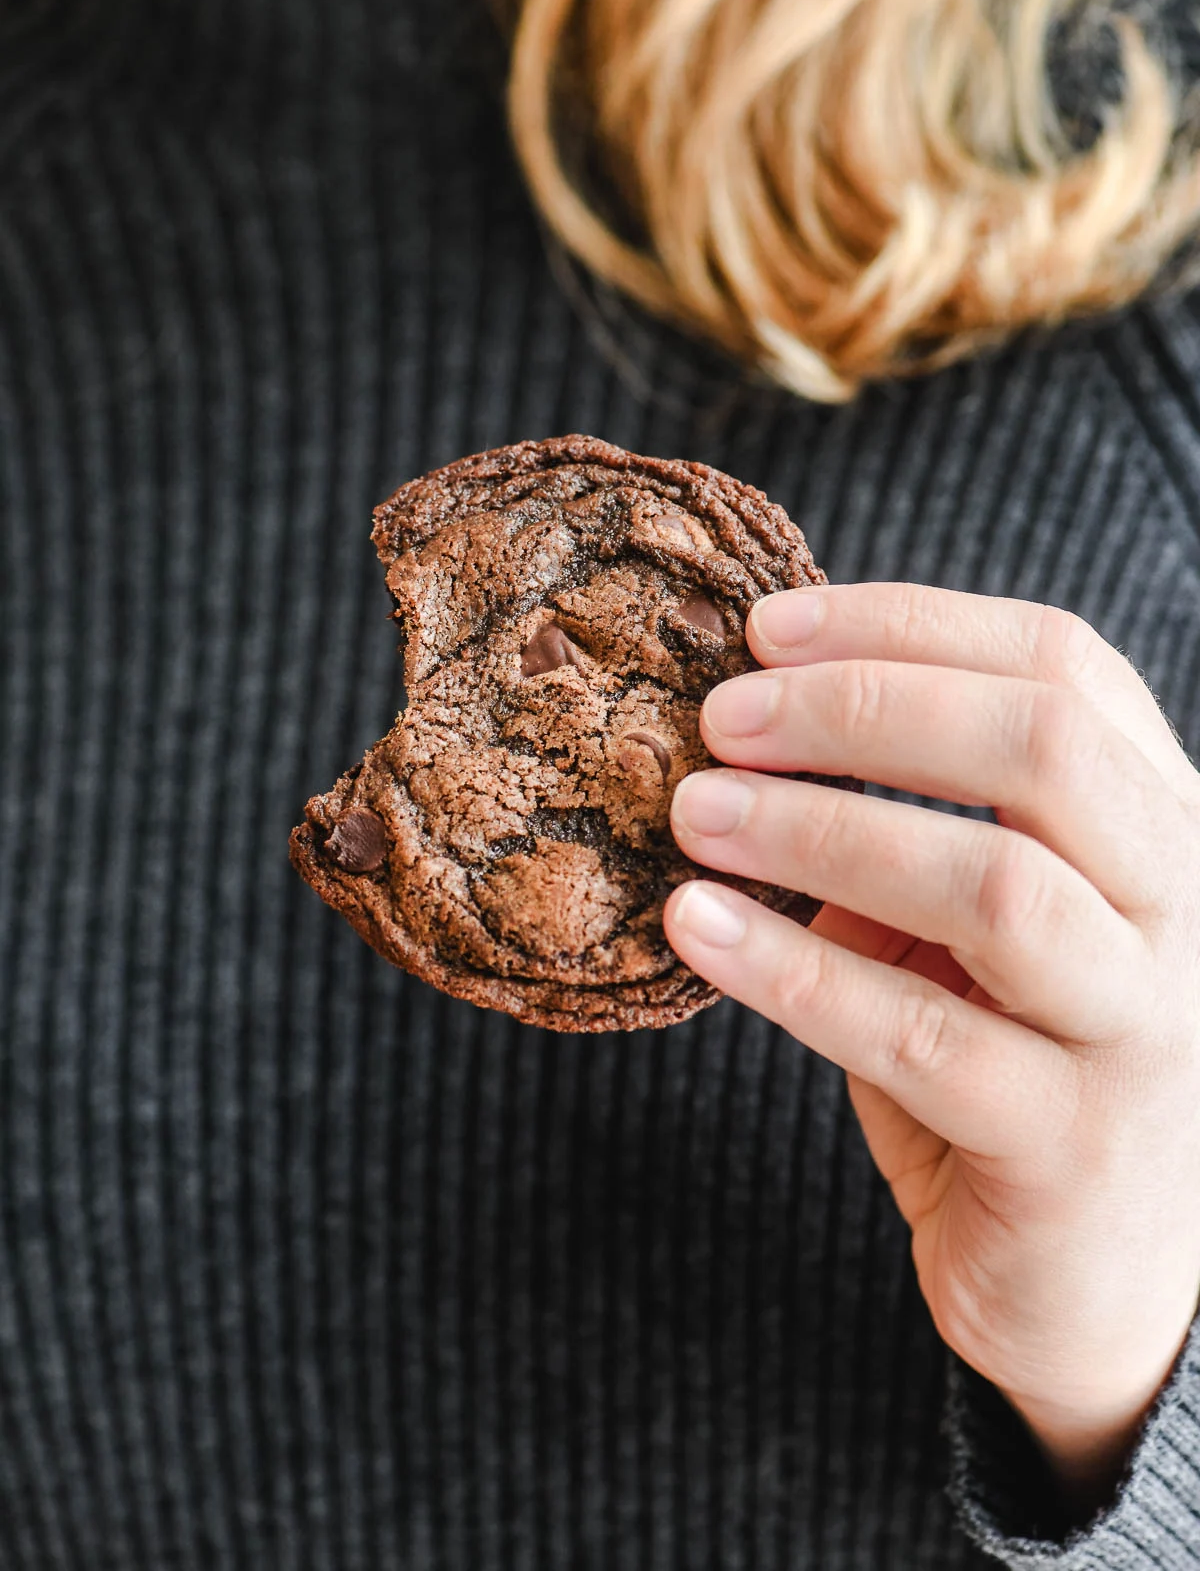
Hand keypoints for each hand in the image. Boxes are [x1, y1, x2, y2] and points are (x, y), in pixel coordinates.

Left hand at [663, 583, 1199, 1510]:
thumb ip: (927, 825)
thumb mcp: (990, 922)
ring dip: (820, 829)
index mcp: (1167, 822)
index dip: (908, 625)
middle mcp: (1187, 907)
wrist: (1102, 1285)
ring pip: (993, 886)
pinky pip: (921, 1036)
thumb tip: (754, 733)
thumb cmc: (1021, 1065)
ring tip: (693, 813)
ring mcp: (1150, 1029)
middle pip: (1042, 747)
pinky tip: (695, 929)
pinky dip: (794, 971)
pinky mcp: (1079, 1147)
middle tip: (721, 719)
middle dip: (863, 710)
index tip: (768, 629)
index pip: (1062, 666)